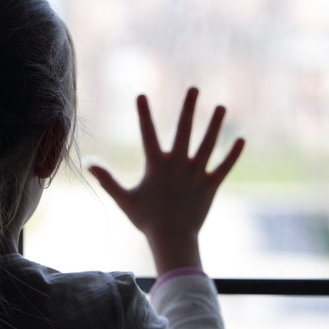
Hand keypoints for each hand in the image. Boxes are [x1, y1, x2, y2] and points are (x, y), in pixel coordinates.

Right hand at [88, 88, 244, 273]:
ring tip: (220, 107)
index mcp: (156, 166)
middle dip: (189, 109)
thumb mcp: (124, 198)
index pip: (148, 135)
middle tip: (194, 88)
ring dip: (214, 125)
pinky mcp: (210, 186)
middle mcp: (178, 166)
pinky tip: (241, 140)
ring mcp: (196, 175)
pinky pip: (224, 167)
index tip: (141, 95)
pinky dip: (232, 155)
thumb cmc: (146, 219)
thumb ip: (107, 179)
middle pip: (184, 131)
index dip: (144, 115)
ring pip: (208, 145)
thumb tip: (88, 163)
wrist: (172, 240)